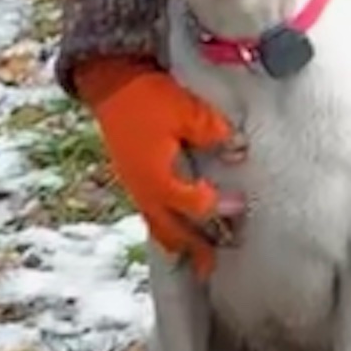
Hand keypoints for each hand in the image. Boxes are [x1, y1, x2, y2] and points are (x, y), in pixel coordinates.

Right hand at [72, 57, 242, 269]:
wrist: (111, 84)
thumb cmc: (148, 98)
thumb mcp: (187, 111)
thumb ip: (215, 133)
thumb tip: (238, 151)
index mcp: (160, 179)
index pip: (196, 206)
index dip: (220, 208)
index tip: (240, 205)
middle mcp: (146, 190)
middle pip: (172, 232)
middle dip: (194, 249)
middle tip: (211, 266)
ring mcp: (135, 186)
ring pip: (158, 226)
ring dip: (178, 242)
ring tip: (193, 258)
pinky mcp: (131, 178)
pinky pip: (150, 213)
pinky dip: (165, 225)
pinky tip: (174, 224)